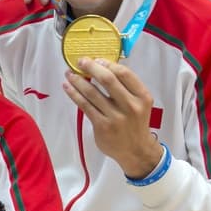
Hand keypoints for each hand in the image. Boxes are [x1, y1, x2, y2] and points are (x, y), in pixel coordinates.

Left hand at [62, 58, 163, 177]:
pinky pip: (85, 106)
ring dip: (78, 80)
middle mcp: (130, 106)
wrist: (136, 150)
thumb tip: (101, 67)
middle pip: (108, 80)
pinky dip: (74, 94)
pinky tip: (68, 87)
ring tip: (69, 74)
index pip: (125, 74)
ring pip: (92, 93)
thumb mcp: (140, 104)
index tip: (97, 59)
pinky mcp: (102, 126)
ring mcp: (116, 117)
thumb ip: (126, 88)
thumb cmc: (135, 123)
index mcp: (142, 97)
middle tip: (80, 61)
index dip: (108, 63)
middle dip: (91, 67)